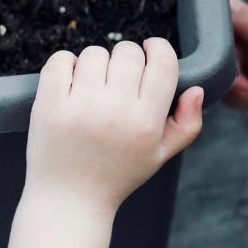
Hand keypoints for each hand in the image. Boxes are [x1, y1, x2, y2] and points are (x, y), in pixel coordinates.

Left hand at [23, 38, 203, 215]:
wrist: (70, 199)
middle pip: (128, 52)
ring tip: (94, 84)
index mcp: (146, 121)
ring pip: (95, 54)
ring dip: (96, 62)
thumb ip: (187, 123)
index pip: (163, 63)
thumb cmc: (118, 174)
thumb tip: (197, 90)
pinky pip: (60, 61)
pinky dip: (66, 63)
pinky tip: (71, 81)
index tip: (151, 49)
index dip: (159, 48)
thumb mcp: (161, 154)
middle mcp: (116, 110)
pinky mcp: (50, 105)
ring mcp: (80, 106)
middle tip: (120, 75)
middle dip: (127, 57)